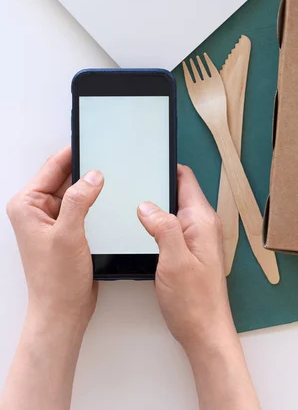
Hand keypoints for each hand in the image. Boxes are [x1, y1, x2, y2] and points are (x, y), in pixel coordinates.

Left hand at [6, 147, 103, 328]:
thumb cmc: (56, 280)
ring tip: (114, 180)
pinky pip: (83, 206)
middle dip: (87, 170)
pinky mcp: (67, 229)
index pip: (53, 167)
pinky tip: (110, 201)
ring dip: (93, 187)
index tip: (94, 140)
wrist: (63, 312)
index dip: (74, 152)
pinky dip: (96, 202)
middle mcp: (37, 209)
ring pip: (77, 191)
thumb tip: (93, 175)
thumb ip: (80, 200)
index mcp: (28, 205)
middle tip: (110, 159)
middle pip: (65, 176)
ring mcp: (53, 219)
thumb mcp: (68, 235)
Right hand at [138, 165, 235, 351]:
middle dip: (155, 185)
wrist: (205, 333)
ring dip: (154, 206)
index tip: (143, 161)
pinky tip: (139, 229)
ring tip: (128, 202)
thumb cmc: (194, 301)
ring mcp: (196, 238)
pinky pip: (171, 227)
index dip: (166, 167)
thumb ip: (162, 228)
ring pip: (172, 210)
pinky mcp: (188, 251)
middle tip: (128, 182)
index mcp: (201, 220)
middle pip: (177, 192)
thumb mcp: (174, 260)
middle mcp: (201, 224)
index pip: (185, 179)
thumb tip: (146, 204)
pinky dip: (156, 224)